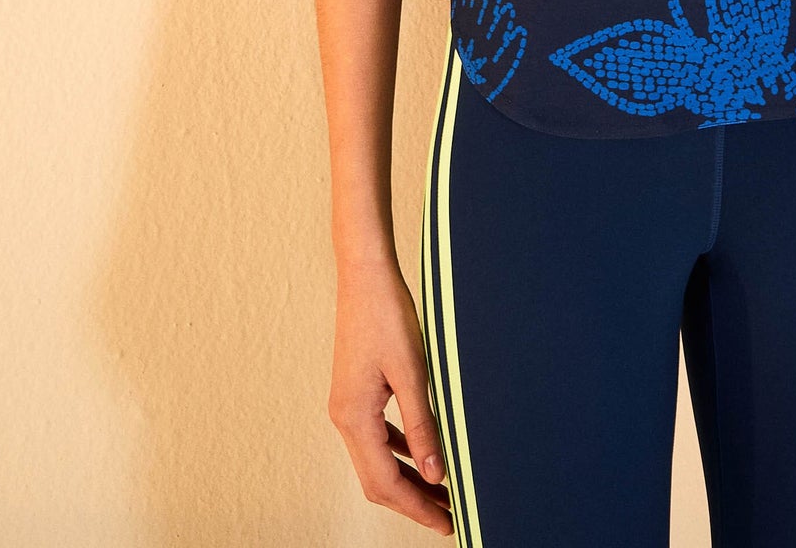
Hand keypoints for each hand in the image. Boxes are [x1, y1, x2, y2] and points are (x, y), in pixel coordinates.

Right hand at [327, 255, 453, 531]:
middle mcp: (345, 417)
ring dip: (408, 478)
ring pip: (377, 460)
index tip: (447, 521)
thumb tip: (437, 473)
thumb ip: (423, 424)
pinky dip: (400, 452)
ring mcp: (348, 405)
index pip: (385, 483)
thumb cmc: (387, 314)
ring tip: (442, 490)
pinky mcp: (356, 392)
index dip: (417, 508)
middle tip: (450, 514)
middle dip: (413, 501)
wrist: (365, 274)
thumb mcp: (412, 371)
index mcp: (354, 417)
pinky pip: (377, 436)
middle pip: (378, 479)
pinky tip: (422, 453)